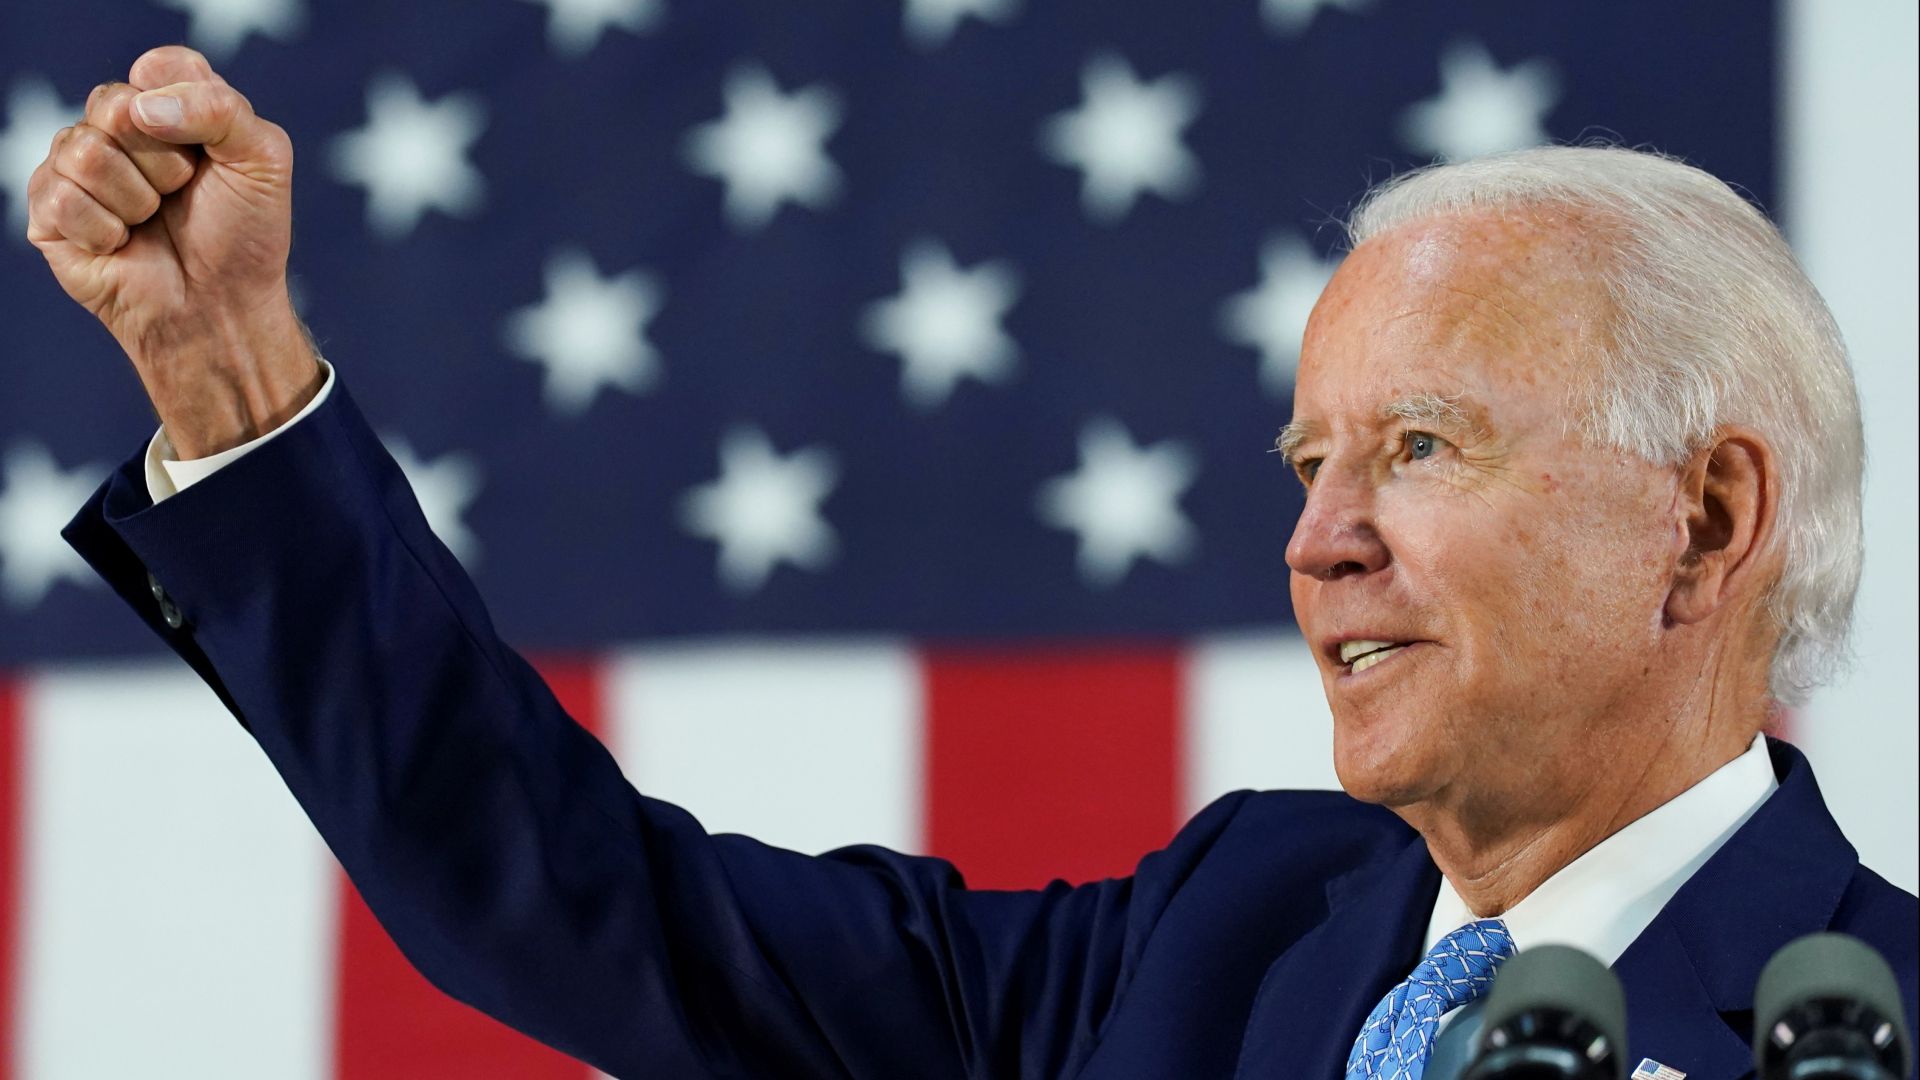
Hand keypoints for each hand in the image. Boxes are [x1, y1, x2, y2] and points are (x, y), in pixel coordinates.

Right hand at [26, 45, 321, 458]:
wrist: (223, 309)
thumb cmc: (244, 235)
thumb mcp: (262, 160)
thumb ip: (220, 109)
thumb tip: (140, 107)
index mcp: (168, 104)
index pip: (160, 66)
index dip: (188, 109)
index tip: (211, 154)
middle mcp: (117, 127)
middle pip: (114, 104)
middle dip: (164, 159)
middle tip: (182, 193)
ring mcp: (78, 166)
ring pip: (84, 149)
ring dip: (136, 198)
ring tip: (152, 222)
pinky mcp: (50, 210)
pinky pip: (63, 195)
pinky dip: (107, 230)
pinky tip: (123, 246)